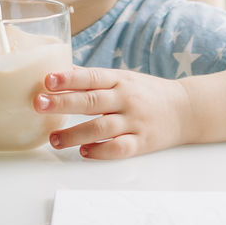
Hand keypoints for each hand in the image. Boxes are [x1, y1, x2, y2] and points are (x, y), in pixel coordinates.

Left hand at [33, 67, 194, 158]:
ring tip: (54, 139)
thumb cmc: (147, 92)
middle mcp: (126, 99)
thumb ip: (93, 78)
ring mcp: (135, 121)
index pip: (91, 77)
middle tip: (39, 104)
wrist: (187, 109)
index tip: (47, 80)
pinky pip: (120, 148)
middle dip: (63, 103)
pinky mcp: (143, 142)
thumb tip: (60, 72)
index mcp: (120, 80)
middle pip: (92, 101)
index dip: (68, 78)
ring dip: (75, 134)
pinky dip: (101, 151)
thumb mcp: (123, 78)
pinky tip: (84, 152)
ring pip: (102, 128)